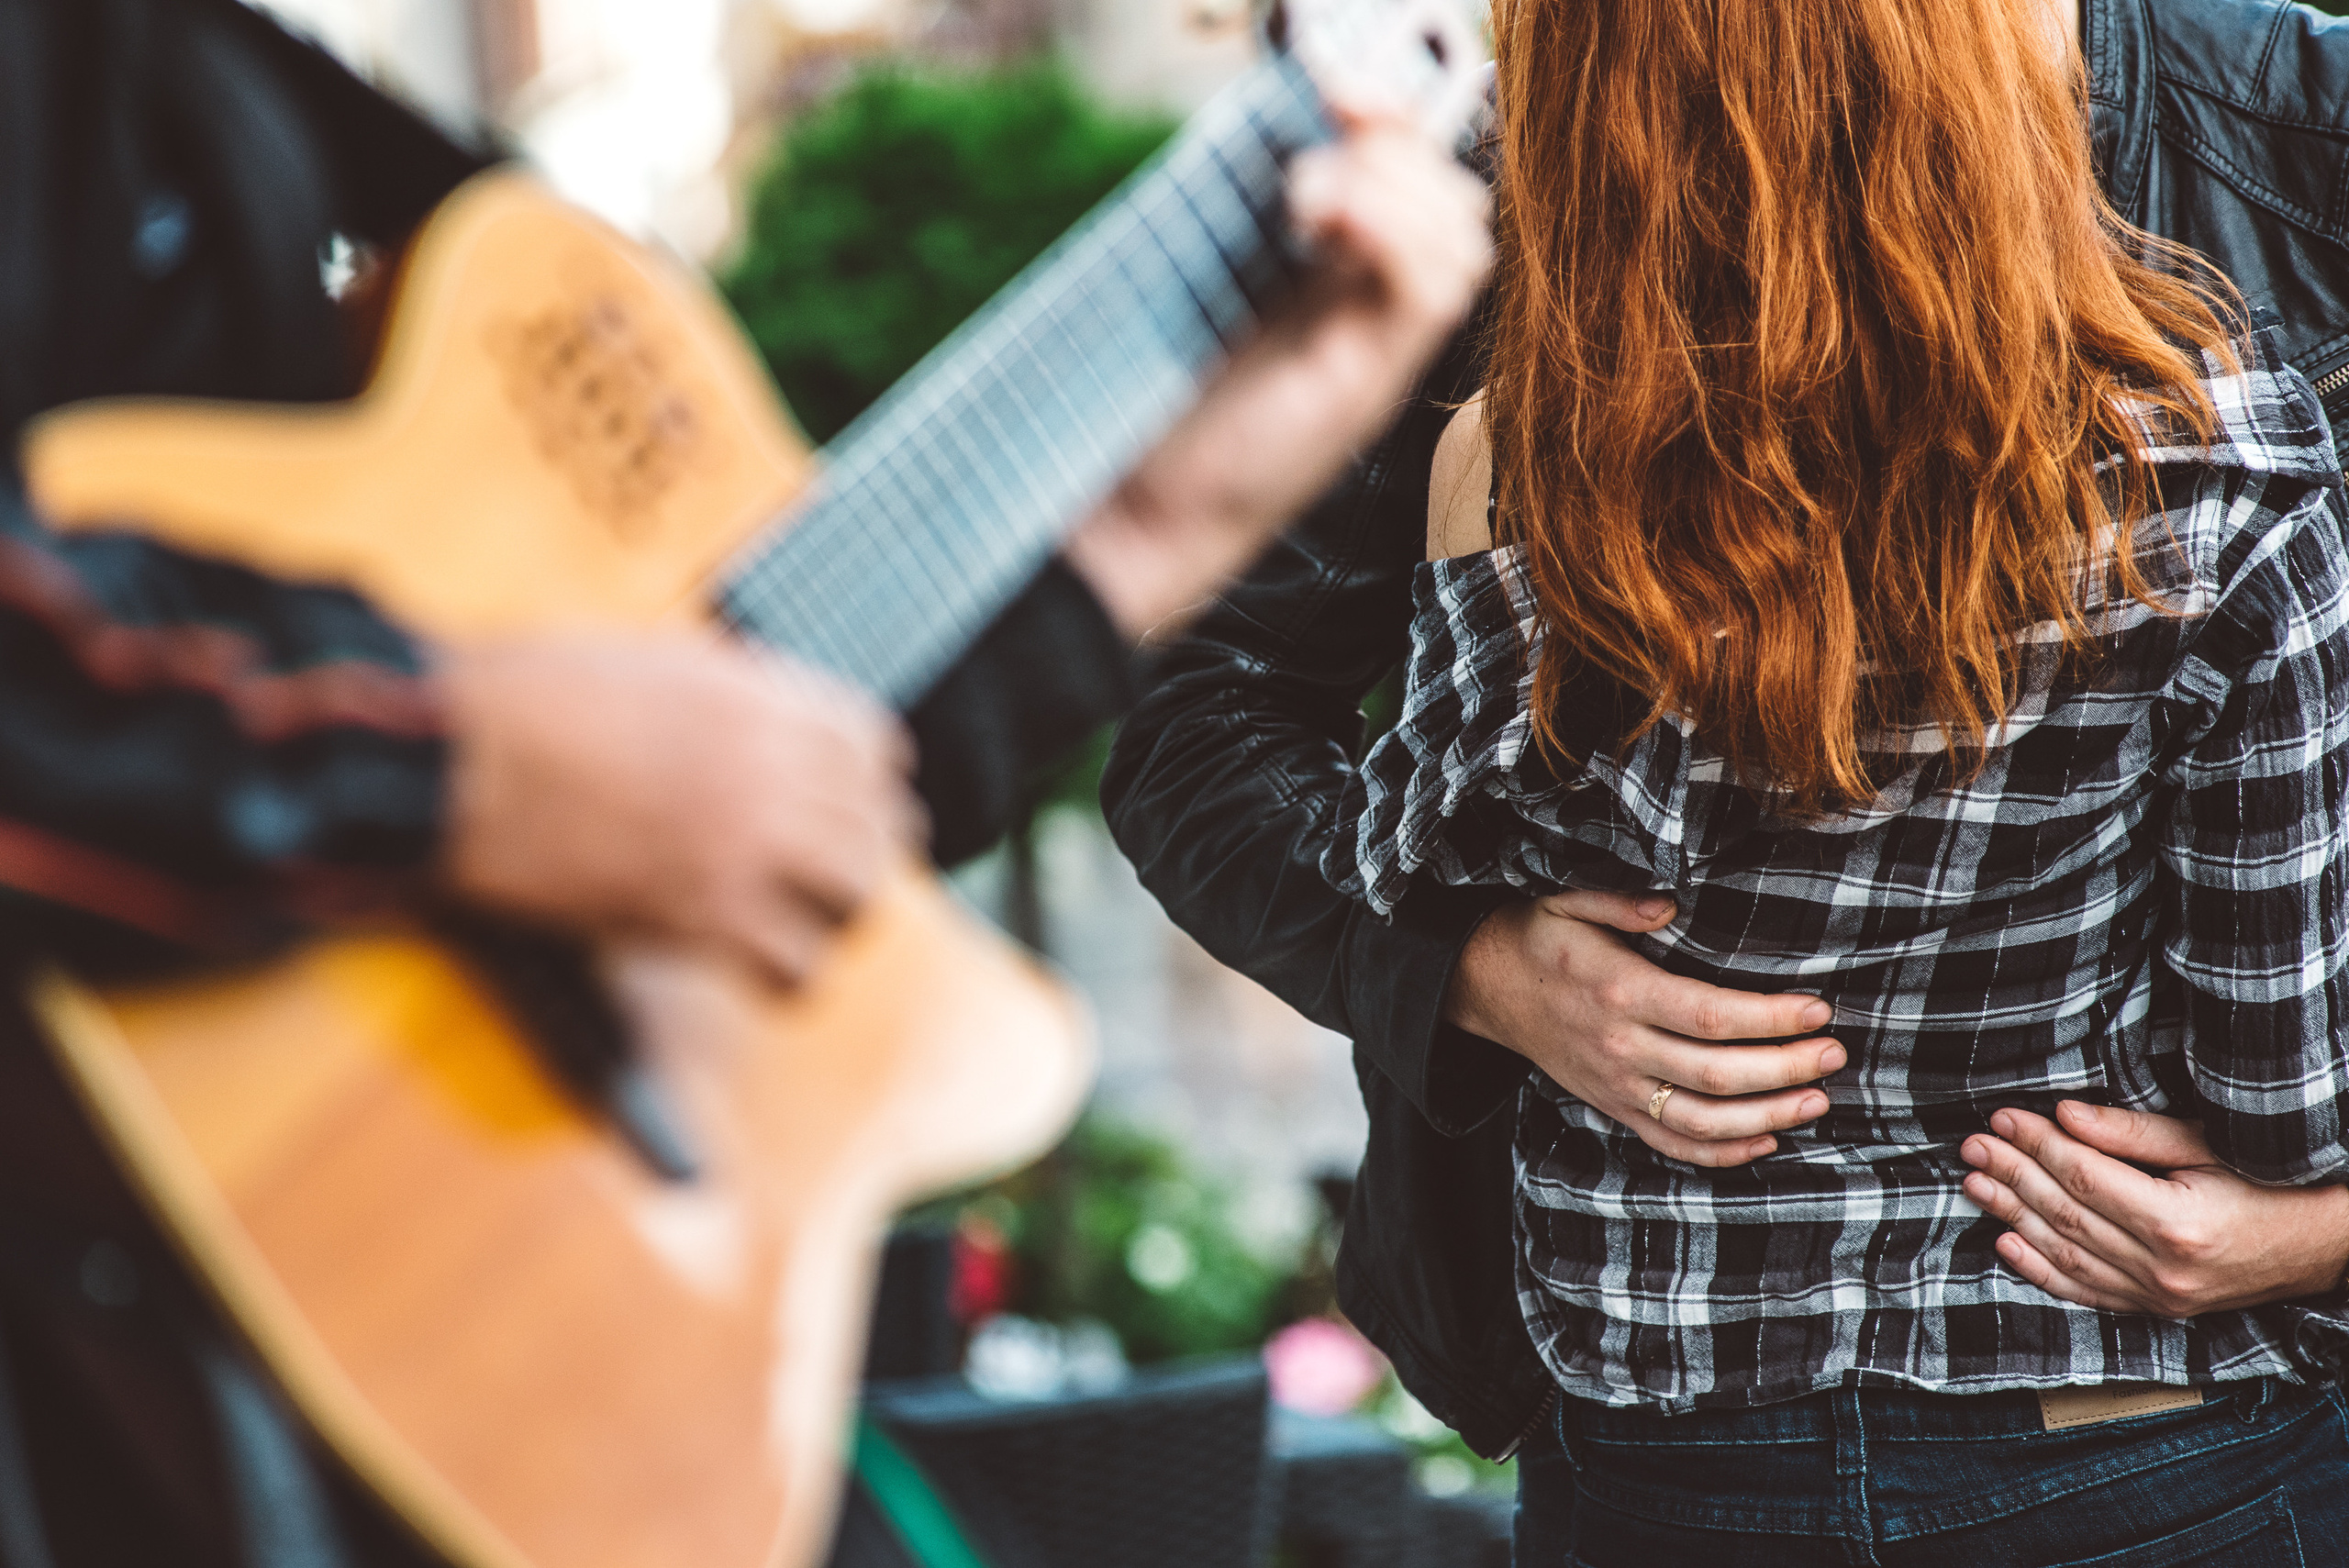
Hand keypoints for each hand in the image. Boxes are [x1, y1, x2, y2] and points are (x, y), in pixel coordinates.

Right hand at [438, 635, 920, 987]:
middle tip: (832, 877)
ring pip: (856, 897)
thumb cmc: (518, 700)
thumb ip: (727, 693)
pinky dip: (785, 976)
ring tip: (802, 925)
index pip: (876, 746)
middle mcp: (769, 767)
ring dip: (834, 915)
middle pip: (878, 826)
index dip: (866, 781)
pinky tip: (759, 971)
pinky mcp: (699, 916)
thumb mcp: (649, 661)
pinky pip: (794, 965)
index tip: (848, 803)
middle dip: (860, 853)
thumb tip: (764, 719)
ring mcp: (742, 842)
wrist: (447, 758)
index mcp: (757, 696)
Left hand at [1062, 110, 1492, 639]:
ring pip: (1460, 238)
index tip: (1332, 81)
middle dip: (1402, 137)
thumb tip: (1265, 131)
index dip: (1394, 119)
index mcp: (1342, 285)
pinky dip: (1390, 231)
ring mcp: (1379, 353)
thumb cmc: (1166, 410)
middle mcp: (1374, 317)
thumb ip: (1248, 220)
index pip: (1417, 184)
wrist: (1142, 514)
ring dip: (1393, 183)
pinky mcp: (1368, 386)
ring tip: (1307, 193)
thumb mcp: (1210, 291)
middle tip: (1329, 119)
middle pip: (1454, 202)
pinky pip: (1432, 288)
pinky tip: (1320, 217)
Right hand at [1446, 891, 1842, 1166]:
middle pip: (1716, 1073)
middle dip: (1785, 1068)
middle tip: (1835, 1054)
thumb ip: (1621, 904)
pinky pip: (1671, 1142)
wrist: (1484, 988)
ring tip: (1817, 1101)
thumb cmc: (1538, 938)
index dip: (1770, 1019)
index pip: (1709, 1016)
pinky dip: (1721, 1152)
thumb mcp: (1568, 903)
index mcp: (1619, 991)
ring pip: (1702, 1119)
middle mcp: (1620, 1047)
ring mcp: (1616, 1086)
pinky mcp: (1613, 1107)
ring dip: (1766, 1117)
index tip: (1819, 1010)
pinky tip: (1766, 1140)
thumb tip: (1671, 907)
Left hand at [1961, 1102, 2348, 1316]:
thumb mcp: (2206, 1144)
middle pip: (2064, 1214)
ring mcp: (2159, 1298)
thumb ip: (2131, 1134)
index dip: (2036, 1144)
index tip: (2001, 1117)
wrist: (2324, 1243)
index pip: (2082, 1177)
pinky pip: (2087, 1293)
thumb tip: (2062, 1115)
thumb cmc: (2268, 1181)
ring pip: (2065, 1254)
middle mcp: (2163, 1268)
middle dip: (2012, 1174)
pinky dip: (2041, 1269)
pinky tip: (2006, 1242)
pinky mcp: (2158, 1311)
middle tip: (1972, 1146)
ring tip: (1975, 1185)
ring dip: (2012, 1216)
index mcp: (2176, 1222)